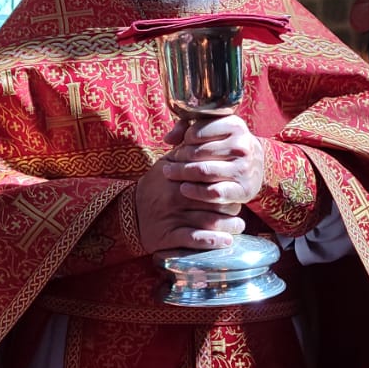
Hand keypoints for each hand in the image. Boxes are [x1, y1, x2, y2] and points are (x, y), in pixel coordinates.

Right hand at [134, 117, 262, 253]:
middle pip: (213, 200)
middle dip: (230, 204)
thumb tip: (197, 126)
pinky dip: (212, 241)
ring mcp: (172, 217)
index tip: (233, 185)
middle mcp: (176, 196)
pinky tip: (226, 241)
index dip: (225, 181)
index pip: (210, 177)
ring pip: (208, 221)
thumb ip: (184, 146)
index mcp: (178, 177)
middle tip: (237, 206)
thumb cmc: (154, 185)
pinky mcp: (169, 236)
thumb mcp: (166, 162)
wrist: (130, 212)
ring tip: (239, 225)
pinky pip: (194, 239)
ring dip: (228, 225)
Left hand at [163, 114, 265, 206]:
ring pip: (203, 172)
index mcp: (234, 125)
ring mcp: (244, 168)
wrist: (255, 165)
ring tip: (170, 173)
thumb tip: (169, 140)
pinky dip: (195, 191)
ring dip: (181, 173)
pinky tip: (184, 188)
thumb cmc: (225, 144)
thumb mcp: (212, 128)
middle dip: (179, 159)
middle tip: (169, 163)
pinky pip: (213, 192)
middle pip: (197, 153)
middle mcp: (242, 145)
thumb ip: (187, 127)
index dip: (183, 140)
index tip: (180, 146)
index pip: (196, 132)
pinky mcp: (244, 190)